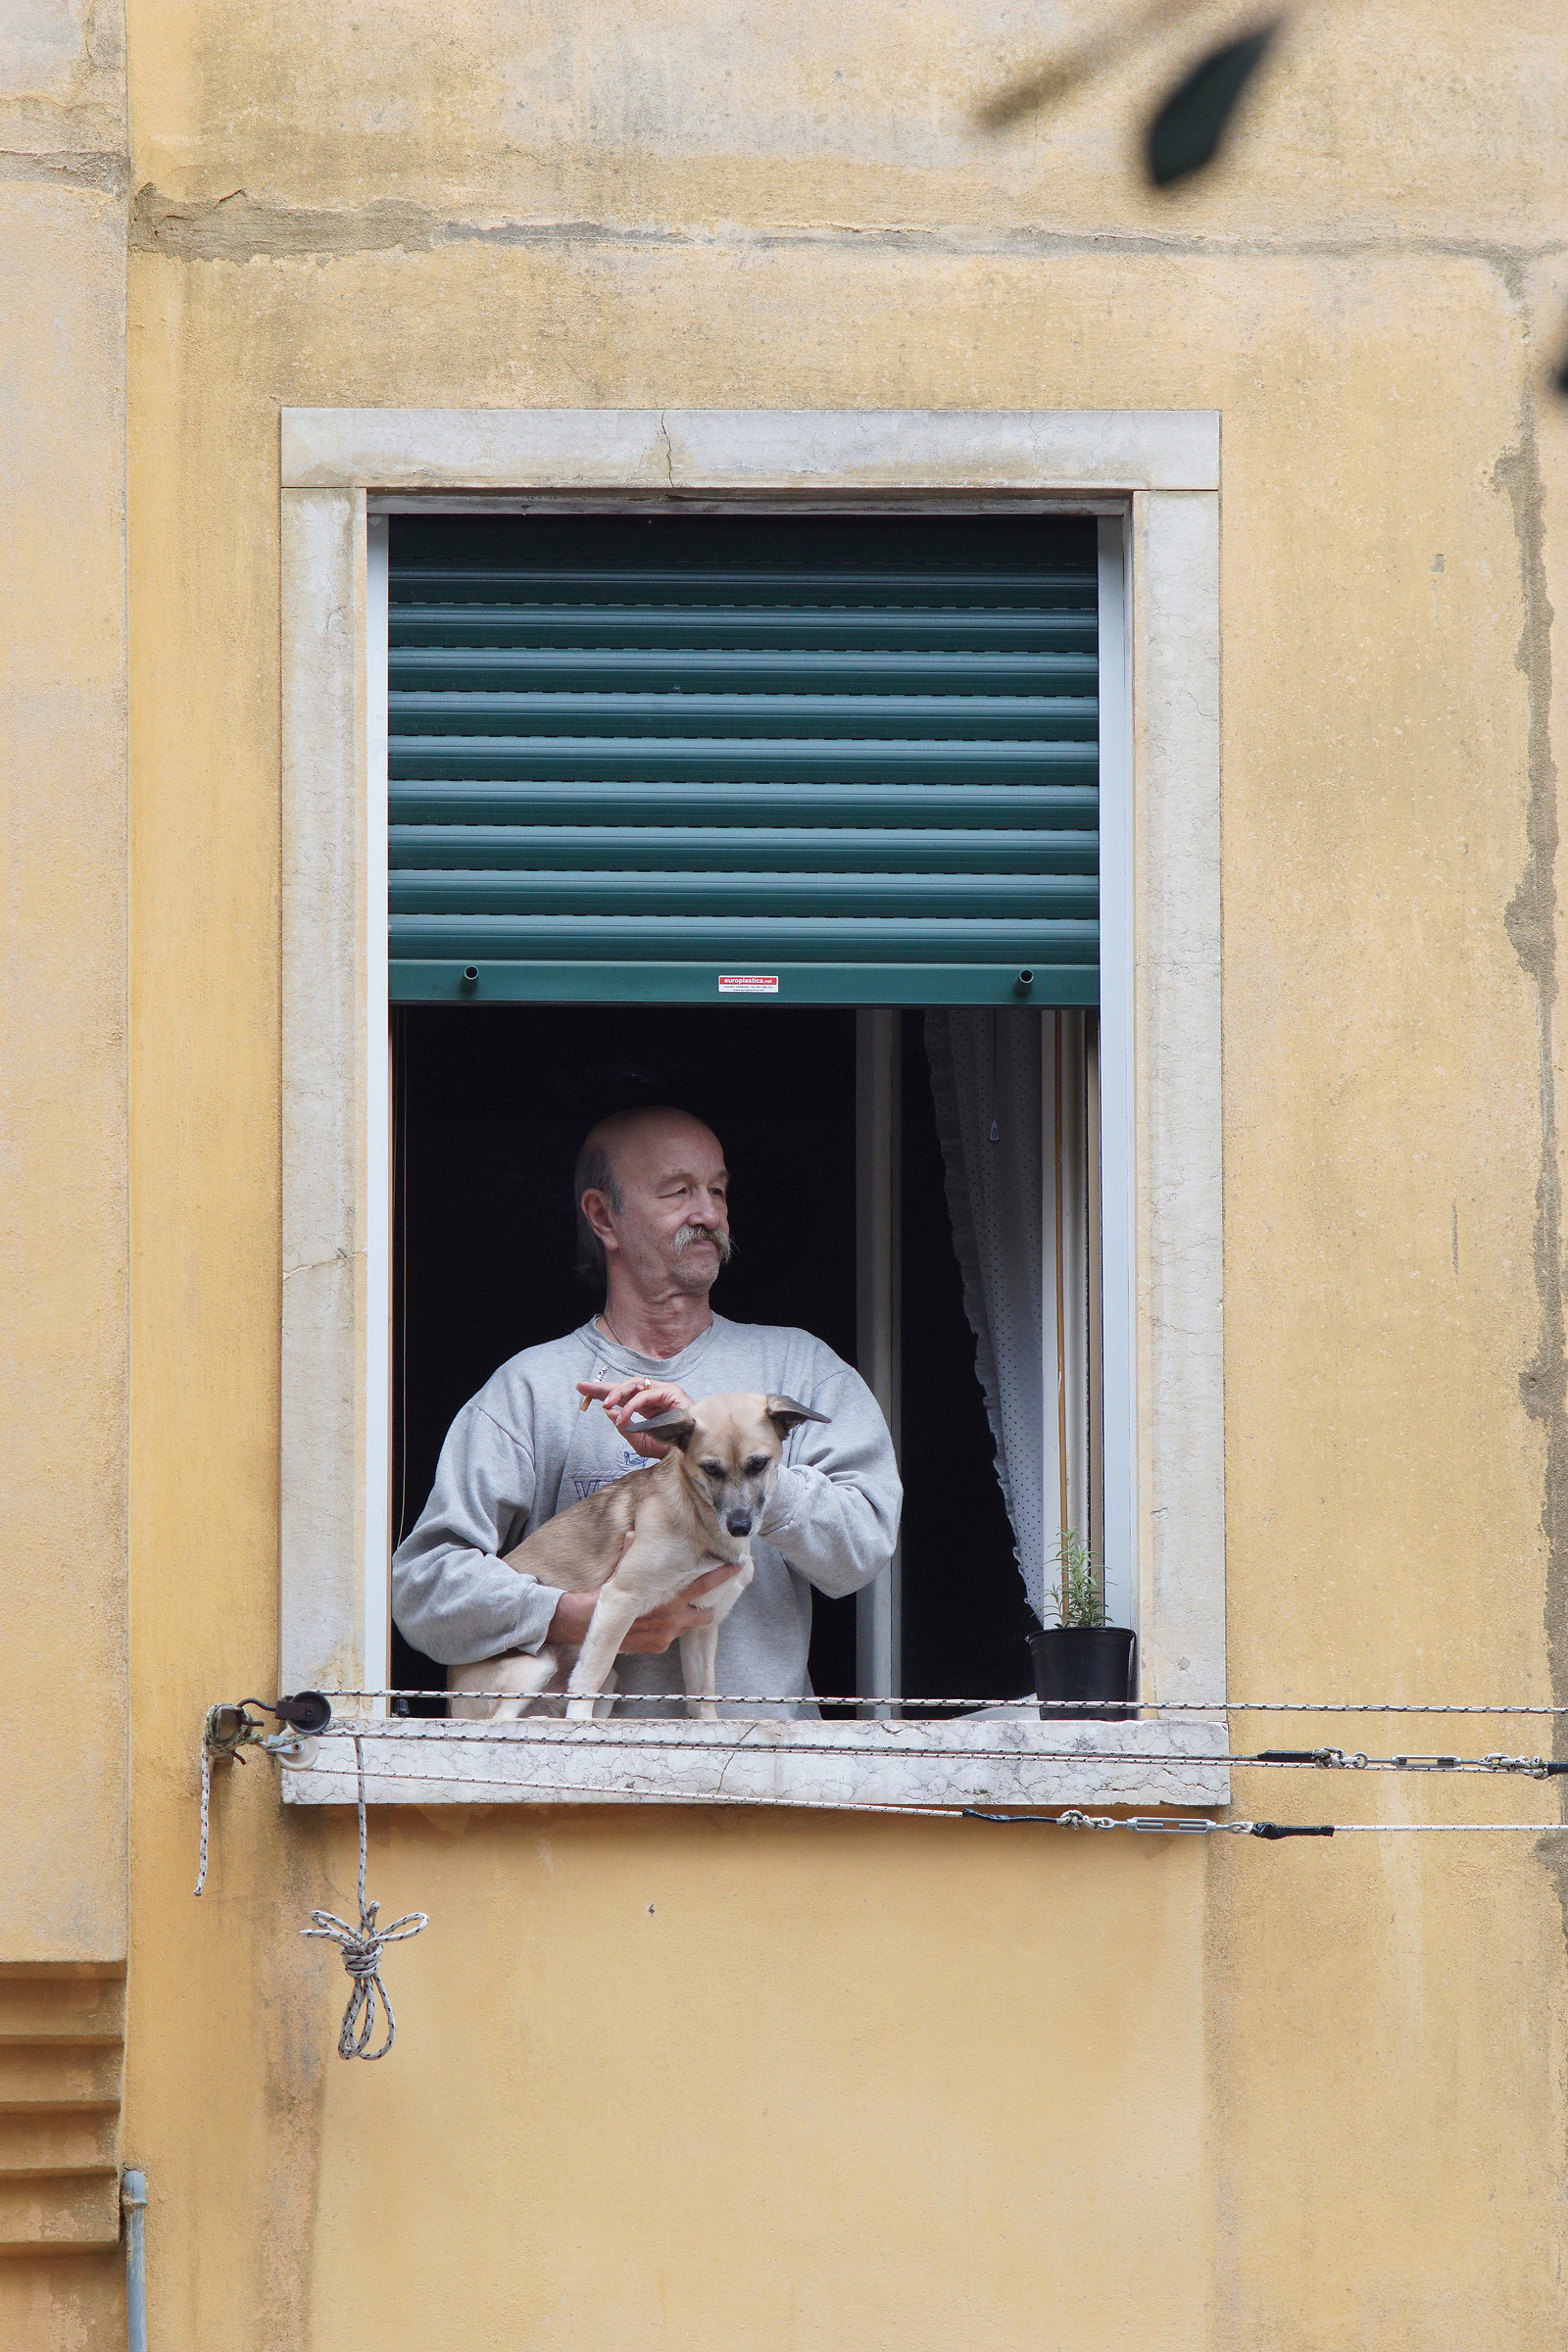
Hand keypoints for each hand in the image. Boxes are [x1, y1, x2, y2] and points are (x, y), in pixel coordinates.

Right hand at [548, 1562, 741, 1653]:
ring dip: (685, 1618)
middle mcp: (672, 1619)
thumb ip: (633, 1552)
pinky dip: (666, 1629)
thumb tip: (637, 1533)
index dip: (724, 1576)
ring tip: (677, 1609)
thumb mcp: (621, 1570)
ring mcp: (666, 1636)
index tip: (737, 1566)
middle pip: (706, 1614)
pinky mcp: (657, 1648)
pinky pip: (669, 1637)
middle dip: (709, 1607)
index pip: (705, 1585)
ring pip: (687, 1626)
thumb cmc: (603, 1595)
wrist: (583, 1624)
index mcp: (669, 1599)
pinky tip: (655, 1622)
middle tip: (711, 1598)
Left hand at [576, 1377, 694, 1458]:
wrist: (690, 1453)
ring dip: (616, 1393)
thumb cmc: (670, 1448)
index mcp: (647, 1407)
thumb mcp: (640, 1441)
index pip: (622, 1396)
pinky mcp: (671, 1392)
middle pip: (625, 1386)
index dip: (602, 1393)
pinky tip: (623, 1417)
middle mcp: (654, 1396)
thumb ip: (625, 1428)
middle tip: (583, 1387)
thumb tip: (609, 1411)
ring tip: (604, 1404)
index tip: (582, 1390)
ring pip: (634, 1385)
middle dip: (603, 1386)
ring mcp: (663, 1392)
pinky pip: (645, 1395)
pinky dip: (632, 1406)